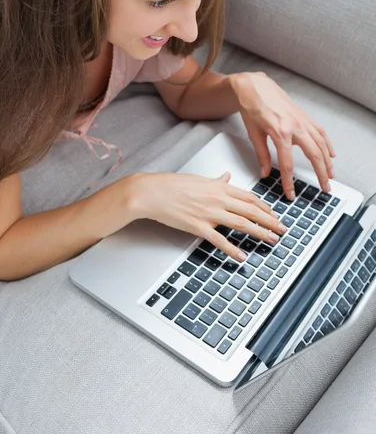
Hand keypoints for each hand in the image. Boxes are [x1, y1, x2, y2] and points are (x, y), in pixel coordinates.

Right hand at [130, 171, 287, 262]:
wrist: (151, 192)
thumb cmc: (170, 185)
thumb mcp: (197, 179)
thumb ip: (215, 181)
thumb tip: (226, 177)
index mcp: (218, 187)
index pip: (248, 197)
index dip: (264, 207)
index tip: (273, 214)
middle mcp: (217, 199)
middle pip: (251, 210)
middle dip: (270, 221)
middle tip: (282, 229)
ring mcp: (209, 213)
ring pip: (241, 223)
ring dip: (260, 233)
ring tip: (271, 240)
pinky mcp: (198, 227)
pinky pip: (219, 240)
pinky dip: (232, 249)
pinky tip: (242, 256)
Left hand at [230, 72, 335, 199]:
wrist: (254, 86)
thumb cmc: (251, 106)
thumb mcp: (253, 133)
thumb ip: (262, 155)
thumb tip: (265, 172)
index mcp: (280, 132)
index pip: (287, 164)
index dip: (289, 181)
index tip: (291, 192)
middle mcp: (295, 126)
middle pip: (313, 155)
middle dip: (320, 173)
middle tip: (325, 188)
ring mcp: (302, 120)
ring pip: (321, 144)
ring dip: (327, 161)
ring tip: (330, 175)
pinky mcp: (304, 116)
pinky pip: (320, 132)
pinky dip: (327, 144)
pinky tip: (330, 154)